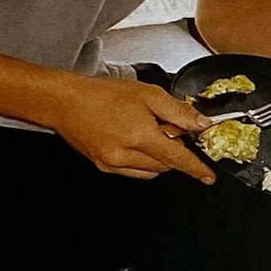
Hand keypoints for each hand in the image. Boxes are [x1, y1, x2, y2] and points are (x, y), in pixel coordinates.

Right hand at [42, 75, 216, 182]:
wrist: (63, 100)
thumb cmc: (100, 94)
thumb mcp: (148, 94)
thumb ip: (178, 111)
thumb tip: (201, 124)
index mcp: (139, 136)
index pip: (177, 159)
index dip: (196, 168)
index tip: (208, 176)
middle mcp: (125, 155)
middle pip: (166, 165)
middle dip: (173, 151)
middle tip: (165, 129)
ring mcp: (112, 164)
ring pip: (150, 171)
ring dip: (157, 157)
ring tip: (145, 132)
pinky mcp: (103, 166)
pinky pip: (134, 171)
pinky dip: (142, 161)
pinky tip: (133, 140)